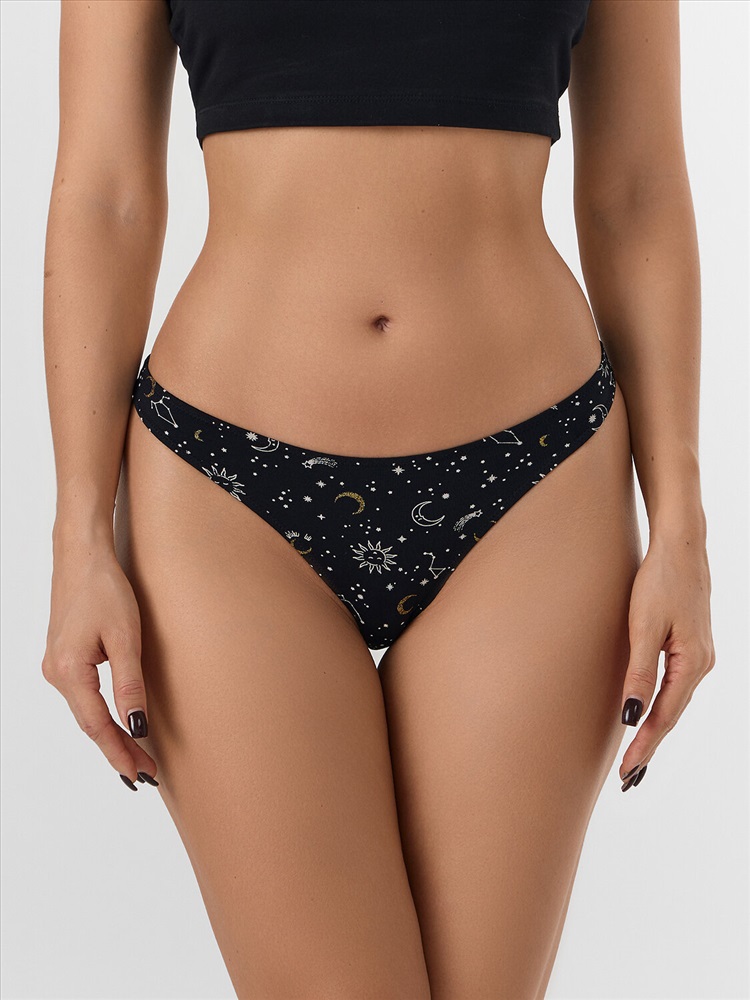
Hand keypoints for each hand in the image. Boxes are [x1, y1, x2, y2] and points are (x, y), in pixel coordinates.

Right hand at [42, 542, 157, 790]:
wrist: (81, 555)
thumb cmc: (105, 589)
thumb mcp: (125, 637)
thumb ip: (130, 685)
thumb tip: (137, 727)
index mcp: (69, 671)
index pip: (98, 726)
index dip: (120, 753)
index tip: (141, 776)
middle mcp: (55, 673)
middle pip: (89, 724)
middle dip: (118, 751)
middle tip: (146, 775)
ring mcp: (55, 666)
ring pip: (85, 712)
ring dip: (110, 735)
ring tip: (137, 757)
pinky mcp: (62, 658)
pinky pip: (83, 697)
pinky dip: (101, 715)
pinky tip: (117, 725)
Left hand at [618, 530, 714, 789]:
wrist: (680, 545)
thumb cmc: (660, 581)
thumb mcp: (643, 627)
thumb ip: (639, 673)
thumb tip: (631, 716)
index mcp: (692, 663)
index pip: (664, 716)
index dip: (645, 745)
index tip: (628, 772)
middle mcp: (701, 663)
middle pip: (671, 714)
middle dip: (650, 746)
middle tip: (629, 780)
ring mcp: (697, 655)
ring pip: (673, 701)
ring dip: (654, 729)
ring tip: (636, 757)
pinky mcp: (689, 644)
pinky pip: (674, 685)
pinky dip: (660, 706)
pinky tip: (648, 715)